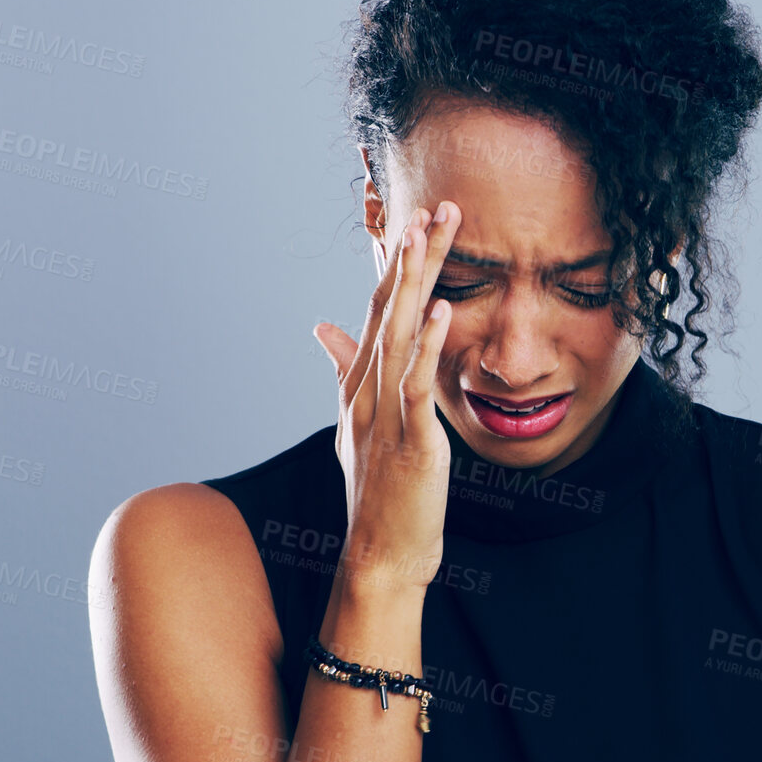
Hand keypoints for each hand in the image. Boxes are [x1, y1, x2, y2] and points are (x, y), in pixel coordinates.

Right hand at [313, 201, 461, 592]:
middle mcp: (368, 390)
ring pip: (399, 334)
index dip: (394, 264)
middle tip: (433, 206)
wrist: (379, 555)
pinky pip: (417, 385)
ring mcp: (386, 413)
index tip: (414, 219)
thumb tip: (321, 326)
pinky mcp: (410, 440)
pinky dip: (427, 345)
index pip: (377, 309)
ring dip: (415, 281)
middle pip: (388, 309)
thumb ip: (343, 368)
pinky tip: (440, 309)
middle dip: (411, 256)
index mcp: (360, 383)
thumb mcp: (357, 422)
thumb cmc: (379, 491)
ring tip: (430, 233)